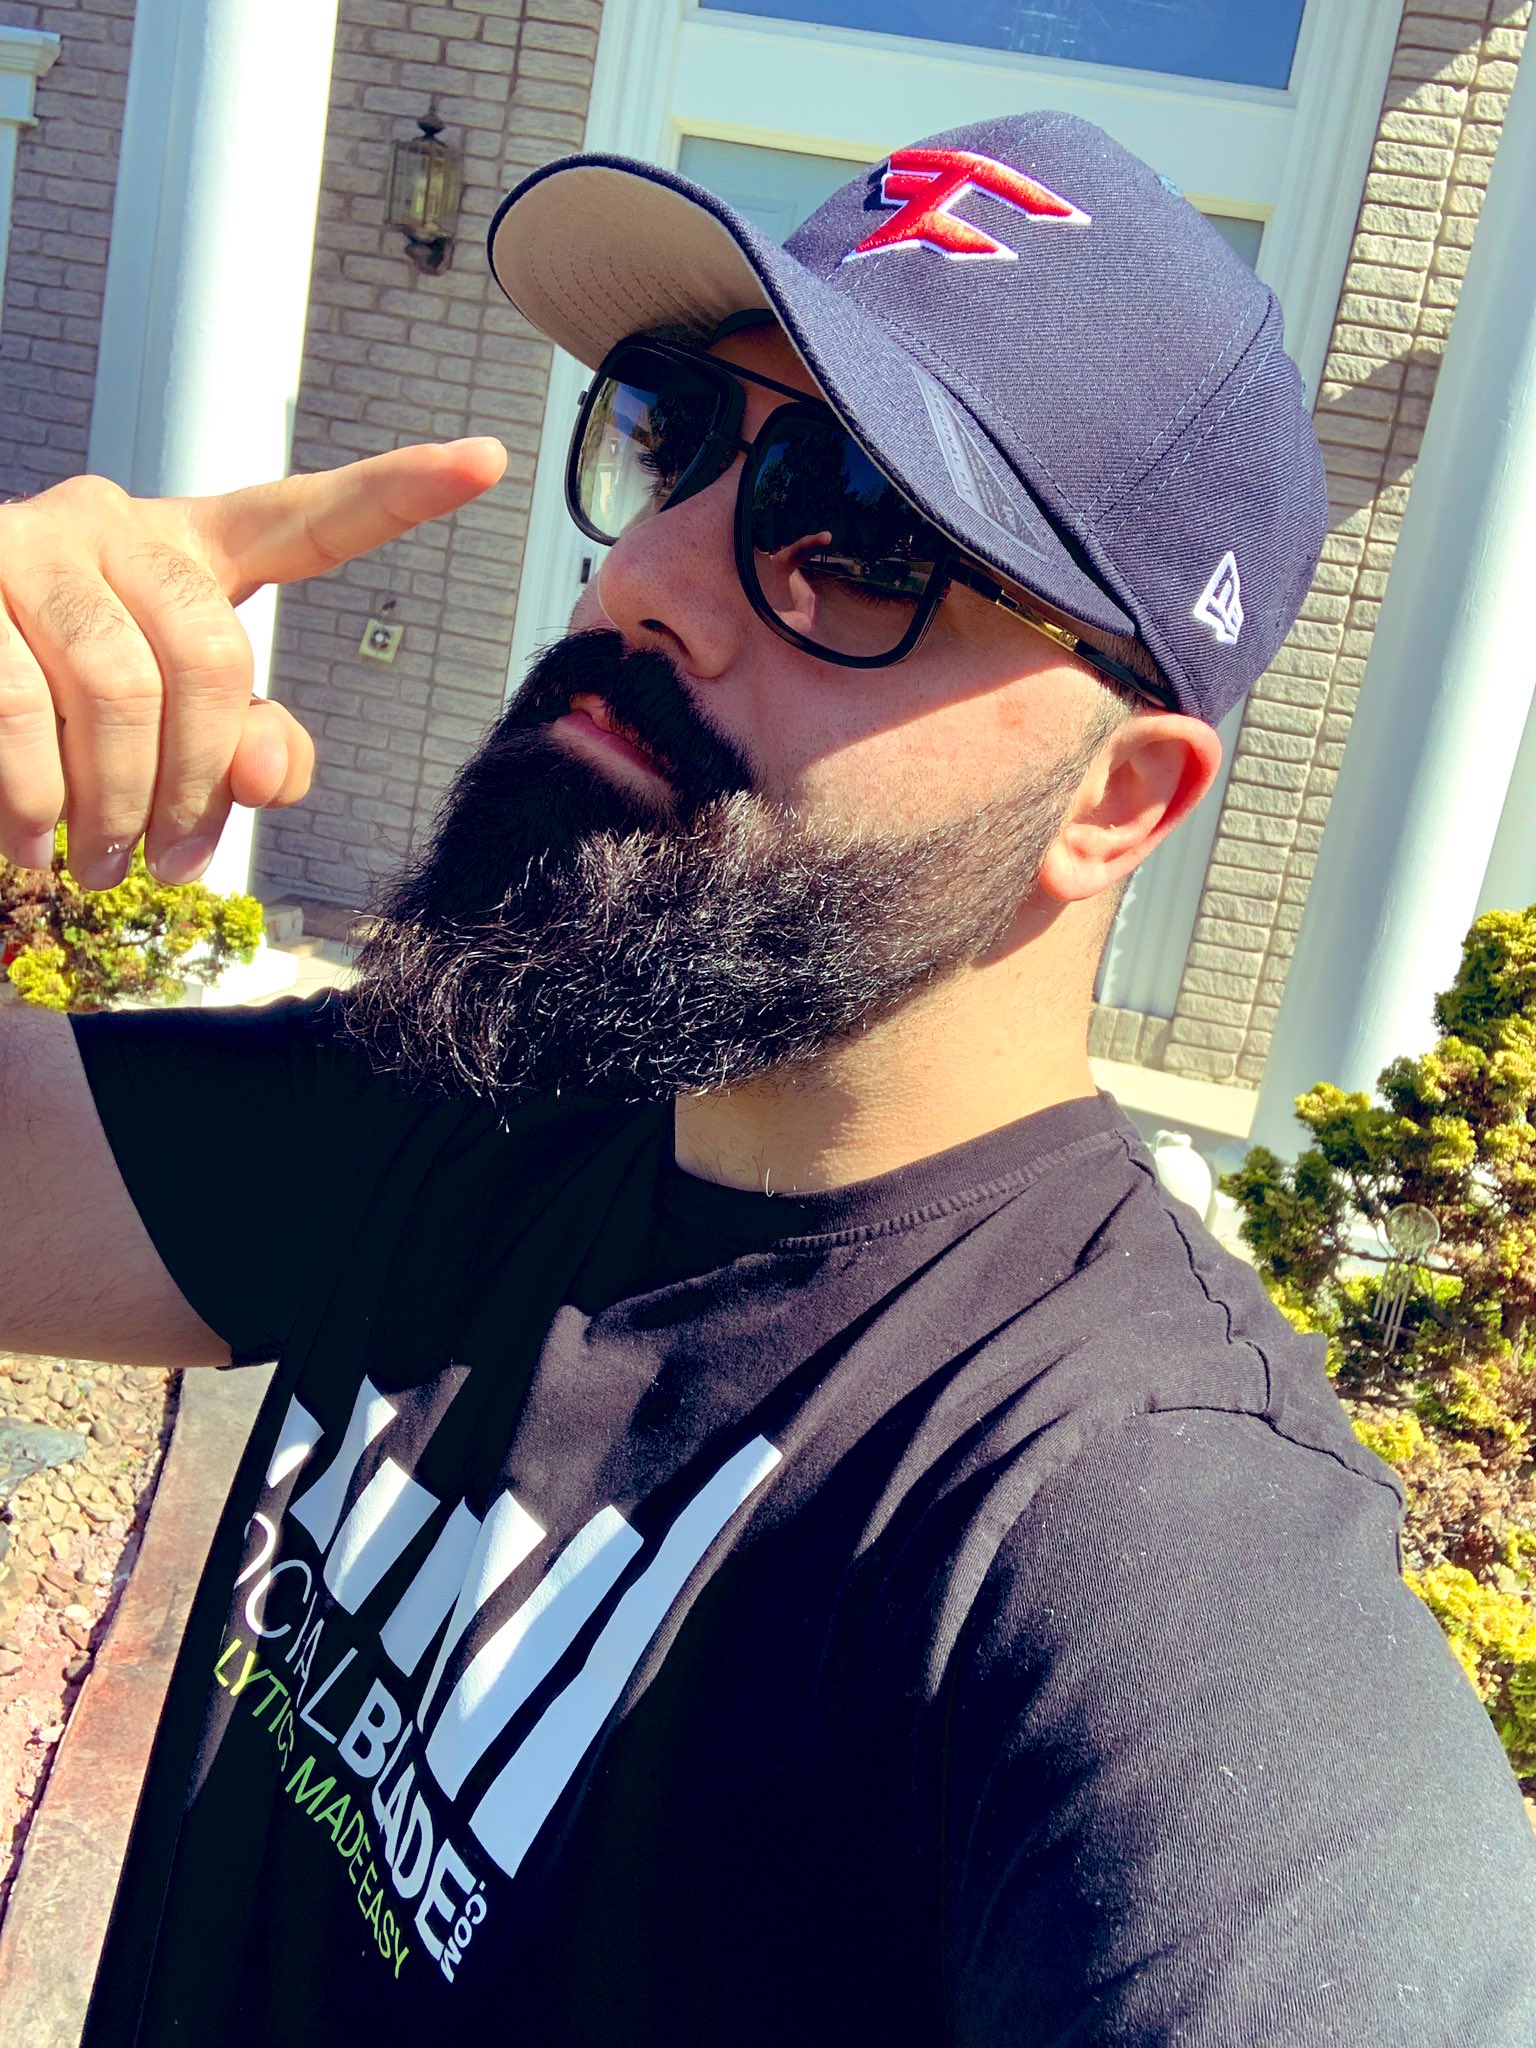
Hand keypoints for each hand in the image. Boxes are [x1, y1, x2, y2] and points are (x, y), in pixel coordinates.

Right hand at [0, 437, 507, 888]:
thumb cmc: (50, 708)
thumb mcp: (166, 731)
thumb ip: (244, 750)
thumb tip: (263, 778)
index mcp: (186, 549)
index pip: (303, 521)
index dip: (397, 493)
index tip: (490, 460)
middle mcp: (110, 523)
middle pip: (214, 654)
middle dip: (202, 783)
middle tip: (174, 863)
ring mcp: (26, 544)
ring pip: (120, 689)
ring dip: (118, 807)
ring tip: (102, 869)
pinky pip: (24, 712)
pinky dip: (36, 805)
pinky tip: (30, 850)